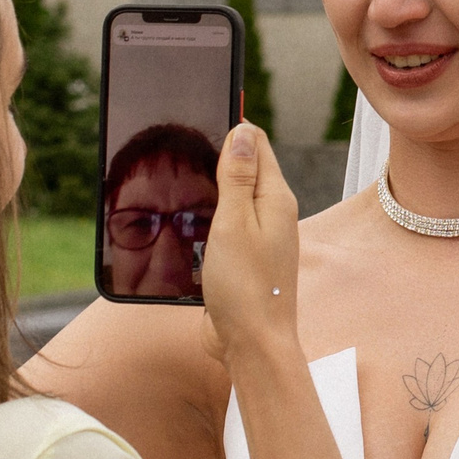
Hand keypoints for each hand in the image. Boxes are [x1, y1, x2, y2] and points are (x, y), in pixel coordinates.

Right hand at [199, 122, 299, 367]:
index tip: (203, 113)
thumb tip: (244, 129)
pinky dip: (210, 215)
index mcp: (276, 198)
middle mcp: (273, 214)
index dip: (232, 125)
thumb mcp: (234, 223)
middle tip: (184, 144)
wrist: (253, 345)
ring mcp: (261, 238)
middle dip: (220, 153)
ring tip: (182, 176)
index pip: (257, 143)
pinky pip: (228, 225)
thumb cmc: (245, 287)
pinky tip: (189, 219)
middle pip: (246, 168)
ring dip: (213, 185)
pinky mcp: (246, 259)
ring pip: (235, 197)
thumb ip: (239, 177)